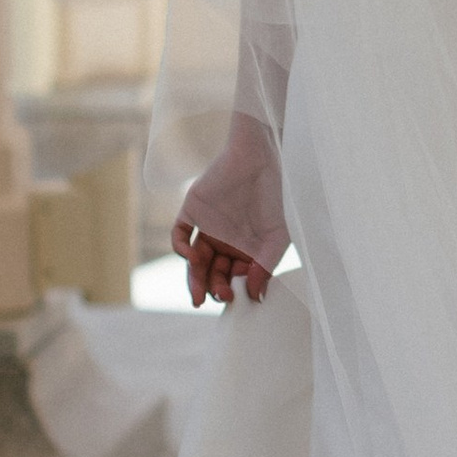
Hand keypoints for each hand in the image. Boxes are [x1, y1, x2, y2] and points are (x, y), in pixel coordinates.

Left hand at [173, 116, 285, 305]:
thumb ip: (265, 268)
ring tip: (199, 295)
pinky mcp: (192, 211)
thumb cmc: (276, 196)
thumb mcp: (277, 237)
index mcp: (245, 249)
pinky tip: (194, 258)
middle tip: (219, 297)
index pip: (233, 278)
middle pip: (212, 273)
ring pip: (194, 262)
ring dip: (195, 279)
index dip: (233, 291)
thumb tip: (255, 298)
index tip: (237, 299)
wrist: (261, 157)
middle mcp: (225, 241)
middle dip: (213, 289)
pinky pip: (179, 235)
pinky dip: (182, 250)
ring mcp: (207, 227)